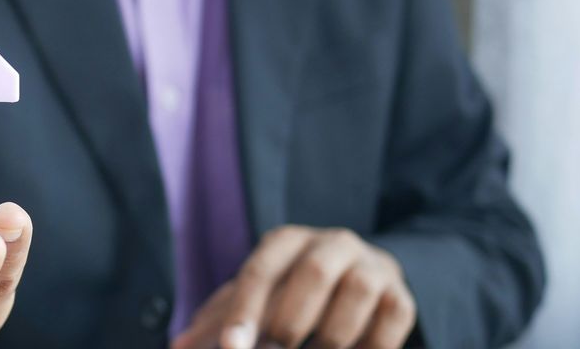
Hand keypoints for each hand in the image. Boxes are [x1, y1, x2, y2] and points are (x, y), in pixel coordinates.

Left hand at [174, 226, 415, 348]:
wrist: (361, 280)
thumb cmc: (292, 293)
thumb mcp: (256, 298)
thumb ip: (221, 320)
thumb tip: (178, 345)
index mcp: (287, 241)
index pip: (261, 271)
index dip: (244, 312)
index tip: (232, 347)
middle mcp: (333, 243)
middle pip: (312, 274)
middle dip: (290, 323)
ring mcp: (372, 266)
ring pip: (355, 294)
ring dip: (330, 337)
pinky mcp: (401, 295)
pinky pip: (391, 317)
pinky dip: (370, 345)